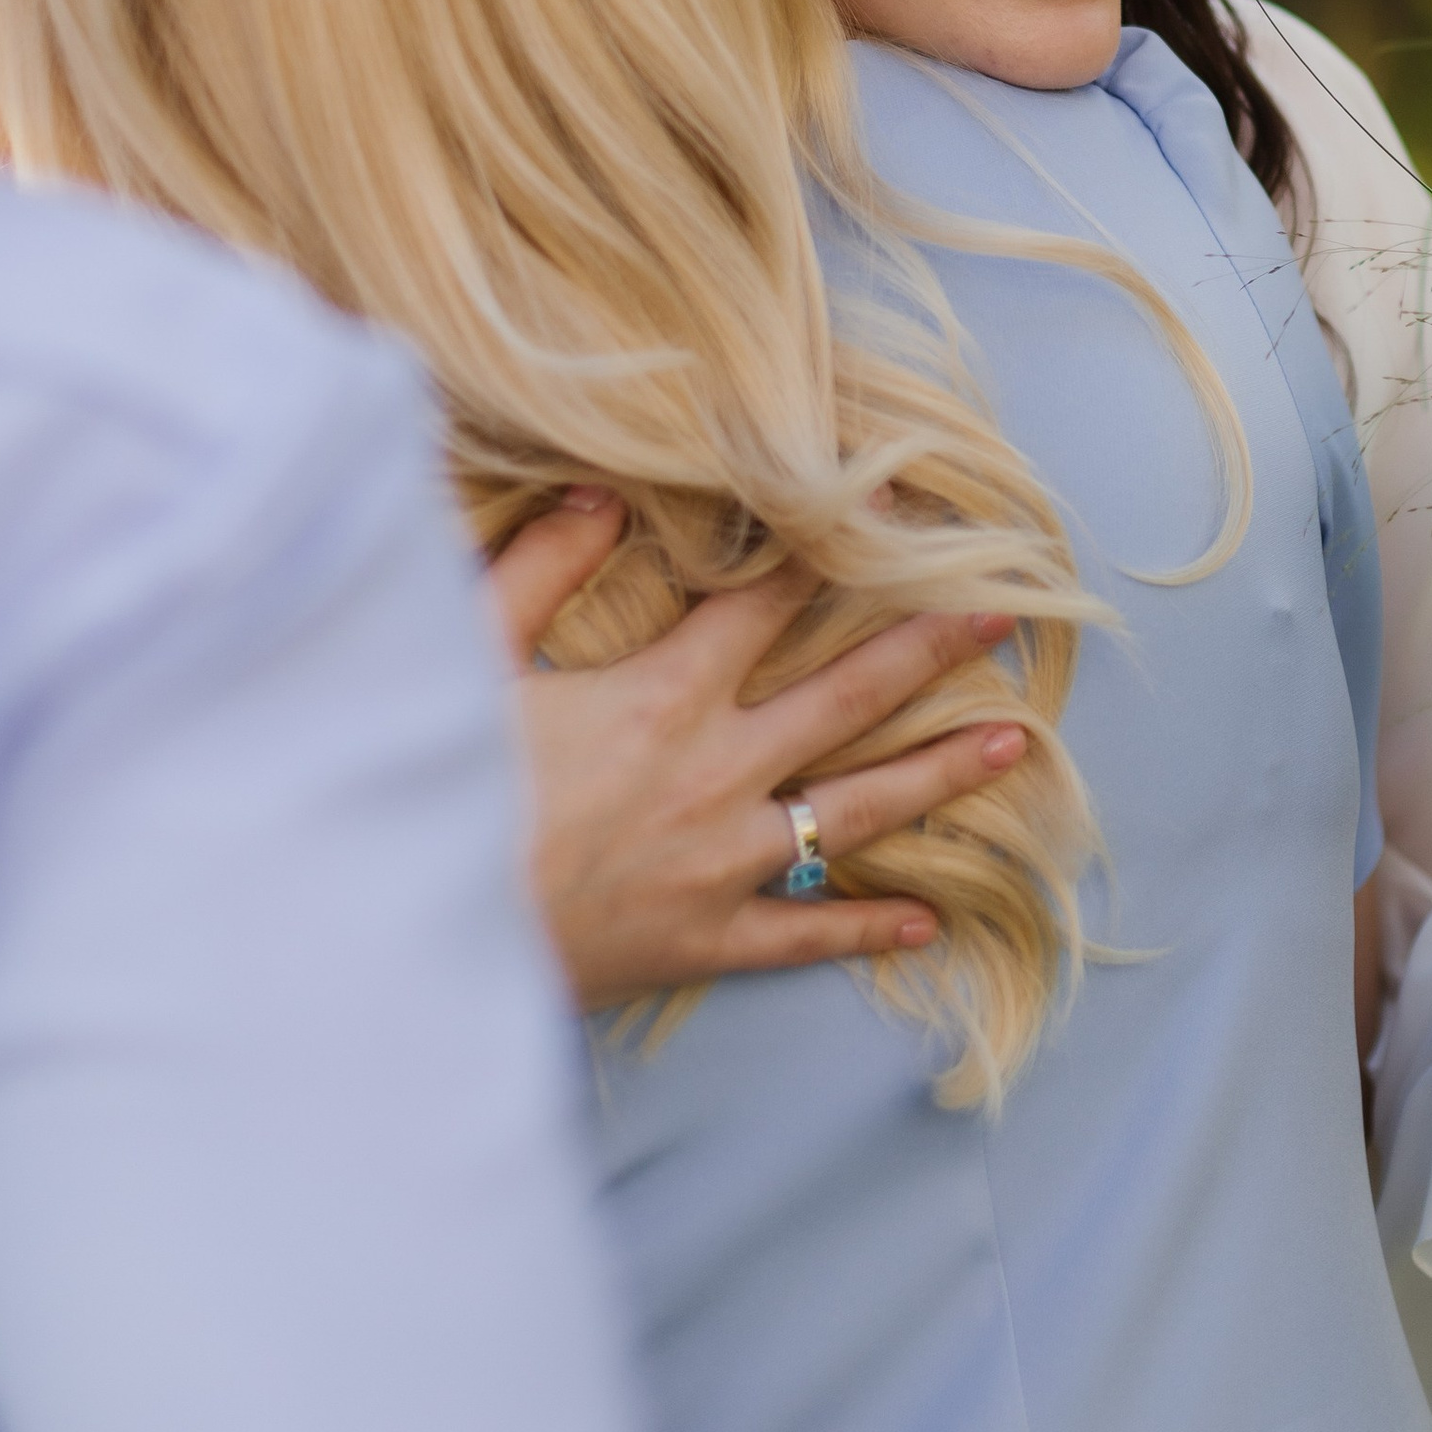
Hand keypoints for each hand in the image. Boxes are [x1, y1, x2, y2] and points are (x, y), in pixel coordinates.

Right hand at [492, 493, 1031, 1009]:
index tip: (894, 506)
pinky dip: (865, 931)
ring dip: (937, 774)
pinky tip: (927, 922)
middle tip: (1003, 613)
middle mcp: (716, 773)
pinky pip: (803, 936)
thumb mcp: (471, 659)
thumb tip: (600, 489)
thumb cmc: (439, 794)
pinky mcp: (702, 941)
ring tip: (1016, 745)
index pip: (770, 602)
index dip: (832, 547)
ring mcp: (719, 863)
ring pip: (854, 812)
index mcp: (665, 696)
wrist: (414, 942)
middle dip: (929, 647)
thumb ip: (541, 568)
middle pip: (848, 696)